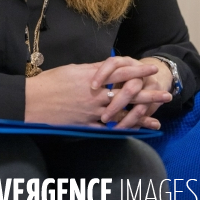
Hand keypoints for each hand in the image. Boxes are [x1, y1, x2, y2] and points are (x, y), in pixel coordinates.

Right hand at [24, 61, 171, 127]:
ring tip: (158, 117)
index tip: (153, 67)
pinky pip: (109, 128)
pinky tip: (135, 132)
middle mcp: (96, 94)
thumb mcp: (71, 69)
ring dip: (142, 115)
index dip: (138, 69)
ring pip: (122, 112)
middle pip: (127, 93)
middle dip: (148, 93)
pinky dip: (123, 129)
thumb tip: (103, 69)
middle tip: (166, 94)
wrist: (33, 101)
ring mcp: (93, 111)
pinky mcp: (87, 123)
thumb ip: (90, 70)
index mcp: (92, 76)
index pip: (120, 71)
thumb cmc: (49, 82)